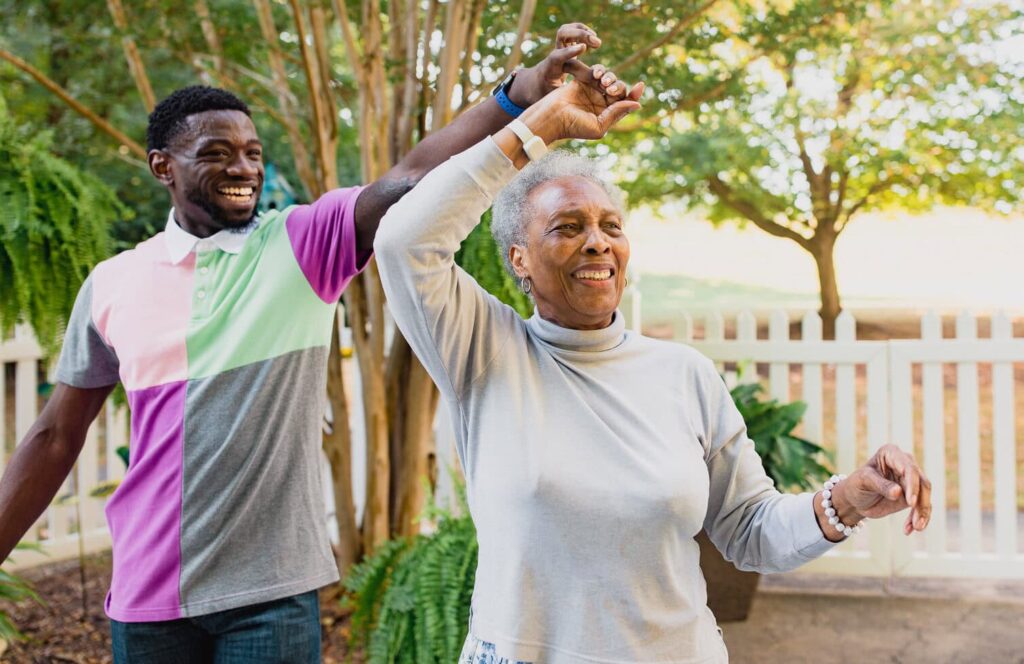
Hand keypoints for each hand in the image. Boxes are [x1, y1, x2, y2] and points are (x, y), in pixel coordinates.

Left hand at [508, 23, 602, 106]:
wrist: (533, 84)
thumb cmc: (543, 95)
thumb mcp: (550, 101)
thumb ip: (561, 100)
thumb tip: (572, 108)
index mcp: (549, 69)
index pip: (557, 56)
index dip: (569, 51)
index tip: (583, 48)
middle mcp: (553, 55)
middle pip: (562, 35)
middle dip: (580, 35)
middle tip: (597, 44)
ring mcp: (558, 48)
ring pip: (567, 30)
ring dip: (583, 31)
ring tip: (596, 42)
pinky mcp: (564, 46)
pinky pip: (572, 32)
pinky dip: (583, 32)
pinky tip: (594, 41)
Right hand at [519, 64, 644, 143]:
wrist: (551, 117)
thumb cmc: (573, 127)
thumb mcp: (599, 126)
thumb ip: (617, 113)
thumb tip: (637, 104)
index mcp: (608, 115)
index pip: (626, 102)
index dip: (634, 94)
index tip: (640, 86)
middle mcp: (602, 103)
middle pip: (620, 88)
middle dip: (619, 86)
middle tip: (610, 90)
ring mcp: (592, 91)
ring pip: (610, 77)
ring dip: (611, 77)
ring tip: (603, 83)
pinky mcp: (583, 80)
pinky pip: (597, 71)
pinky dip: (600, 70)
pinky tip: (596, 75)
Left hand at [835, 444, 932, 534]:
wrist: (854, 500)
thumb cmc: (856, 485)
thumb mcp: (863, 482)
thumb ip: (880, 485)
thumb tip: (898, 492)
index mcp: (891, 453)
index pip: (909, 468)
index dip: (912, 485)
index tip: (911, 502)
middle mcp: (904, 463)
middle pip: (922, 482)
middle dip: (921, 503)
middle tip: (917, 522)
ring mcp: (910, 480)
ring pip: (925, 496)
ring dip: (923, 513)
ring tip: (916, 528)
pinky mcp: (913, 495)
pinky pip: (922, 506)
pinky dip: (918, 518)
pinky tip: (909, 529)